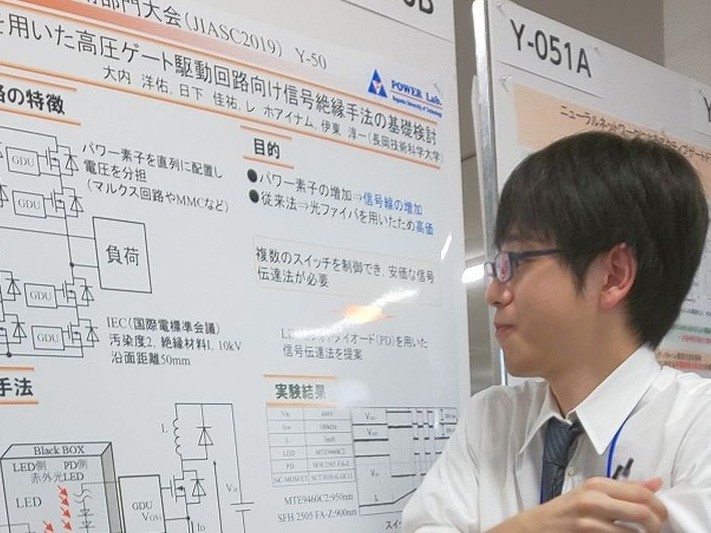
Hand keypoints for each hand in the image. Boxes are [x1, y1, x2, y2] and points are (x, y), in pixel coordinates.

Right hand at [488, 477, 667, 531]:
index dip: (660, 507)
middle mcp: (594, 499)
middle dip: (657, 525)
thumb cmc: (565, 511)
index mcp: (598, 484)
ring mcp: (590, 521)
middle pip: (643, 512)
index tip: (662, 516)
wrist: (536, 527)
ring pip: (634, 532)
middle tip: (656, 531)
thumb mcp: (592, 494)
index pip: (642, 492)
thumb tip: (656, 483)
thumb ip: (624, 489)